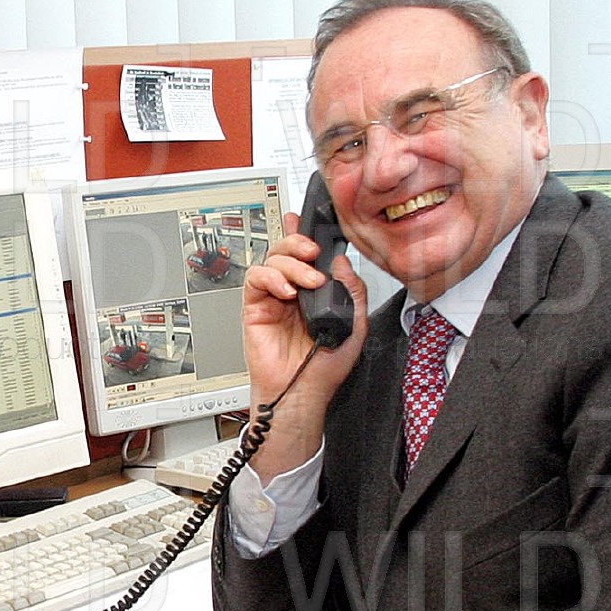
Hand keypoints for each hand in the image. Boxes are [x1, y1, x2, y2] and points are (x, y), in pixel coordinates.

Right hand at [243, 214, 369, 476]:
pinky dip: (270, 278)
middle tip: (313, 251)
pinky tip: (286, 292)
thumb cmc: (324, 367)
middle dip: (298, 242)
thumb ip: (353, 291)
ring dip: (291, 264)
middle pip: (287, 249)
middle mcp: (292, 290)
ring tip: (308, 282)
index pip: (307, 255)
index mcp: (315, 291)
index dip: (305, 233)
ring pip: (272, 260)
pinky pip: (256, 279)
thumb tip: (342, 263)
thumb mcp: (355, 324)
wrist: (304, 392)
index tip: (310, 219)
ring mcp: (272, 297)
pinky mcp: (255, 307)